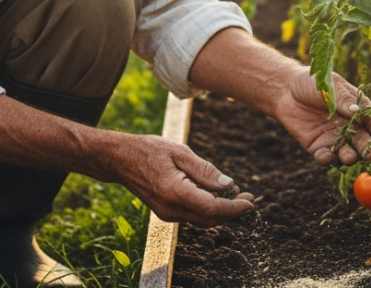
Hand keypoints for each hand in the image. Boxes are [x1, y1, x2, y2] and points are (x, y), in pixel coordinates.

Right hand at [113, 134, 254, 226]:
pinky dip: (209, 208)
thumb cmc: (149, 150)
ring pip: (202, 219)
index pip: (212, 209)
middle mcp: (171, 209)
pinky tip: (217, 194)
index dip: (235, 208)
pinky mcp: (166, 212)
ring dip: (222, 211)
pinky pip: (193, 215)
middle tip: (249, 198)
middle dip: (233, 212)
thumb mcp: (180, 152)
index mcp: (175, 192)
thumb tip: (228, 185)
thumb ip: (204, 170)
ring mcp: (167, 213)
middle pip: (210, 219)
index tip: (251, 202)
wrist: (119, 159)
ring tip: (237, 194)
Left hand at [273, 65, 370, 165]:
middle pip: (363, 141)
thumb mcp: (330, 86)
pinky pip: (325, 157)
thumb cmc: (313, 82)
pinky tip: (325, 156)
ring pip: (347, 152)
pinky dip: (326, 159)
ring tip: (348, 157)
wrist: (286, 89)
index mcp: (358, 110)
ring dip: (350, 157)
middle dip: (367, 148)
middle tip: (368, 153)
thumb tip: (357, 111)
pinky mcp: (318, 146)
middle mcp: (350, 127)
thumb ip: (343, 99)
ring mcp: (335, 138)